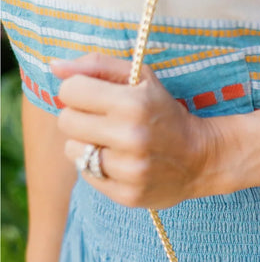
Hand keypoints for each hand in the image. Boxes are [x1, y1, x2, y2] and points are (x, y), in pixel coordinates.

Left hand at [52, 54, 220, 208]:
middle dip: (80, 118)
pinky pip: (88, 176)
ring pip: (73, 151)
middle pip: (66, 121)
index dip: (78, 91)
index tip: (95, 98)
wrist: (202, 158)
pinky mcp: (128, 195)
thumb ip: (97, 66)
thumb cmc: (165, 113)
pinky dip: (98, 168)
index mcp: (132, 103)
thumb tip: (54, 66)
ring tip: (111, 144)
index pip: (69, 90)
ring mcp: (130, 170)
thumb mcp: (141, 79)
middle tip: (103, 122)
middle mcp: (131, 137)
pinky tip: (119, 163)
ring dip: (87, 145)